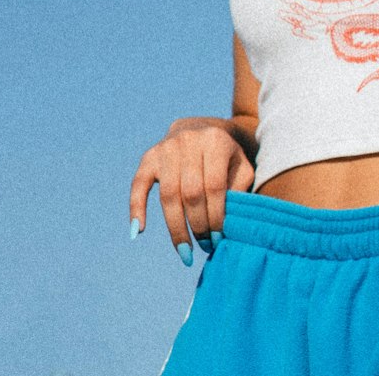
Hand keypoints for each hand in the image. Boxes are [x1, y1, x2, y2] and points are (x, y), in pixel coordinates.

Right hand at [129, 116, 254, 264]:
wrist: (203, 127)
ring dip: (176, 228)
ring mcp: (167, 147)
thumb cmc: (227, 156)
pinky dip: (137, 207)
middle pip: (191, 193)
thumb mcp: (241, 167)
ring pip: (168, 194)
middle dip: (198, 225)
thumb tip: (229, 225)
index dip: (215, 216)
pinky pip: (139, 184)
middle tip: (205, 246)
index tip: (218, 239)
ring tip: (185, 251)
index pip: (214, 186)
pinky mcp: (150, 155)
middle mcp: (189, 140)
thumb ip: (239, 190)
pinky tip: (138, 231)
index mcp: (215, 141)